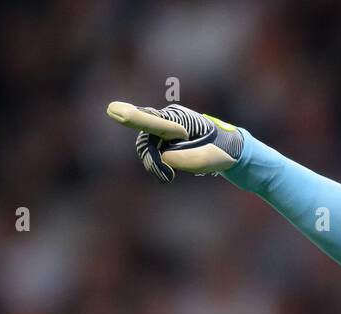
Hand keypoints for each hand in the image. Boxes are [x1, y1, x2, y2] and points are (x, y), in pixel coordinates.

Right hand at [106, 101, 243, 182]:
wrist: (228, 147)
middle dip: (154, 163)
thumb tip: (164, 158)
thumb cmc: (221, 152)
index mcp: (181, 120)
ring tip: (175, 170)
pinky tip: (171, 166)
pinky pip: (150, 152)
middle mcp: (167, 117)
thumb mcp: (209, 161)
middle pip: (146, 143)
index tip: (112, 110)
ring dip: (157, 165)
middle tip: (170, 176)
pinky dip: (158, 164)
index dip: (133, 118)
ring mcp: (162, 124)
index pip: (154, 121)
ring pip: (146, 149)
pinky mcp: (159, 133)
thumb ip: (186, 160)